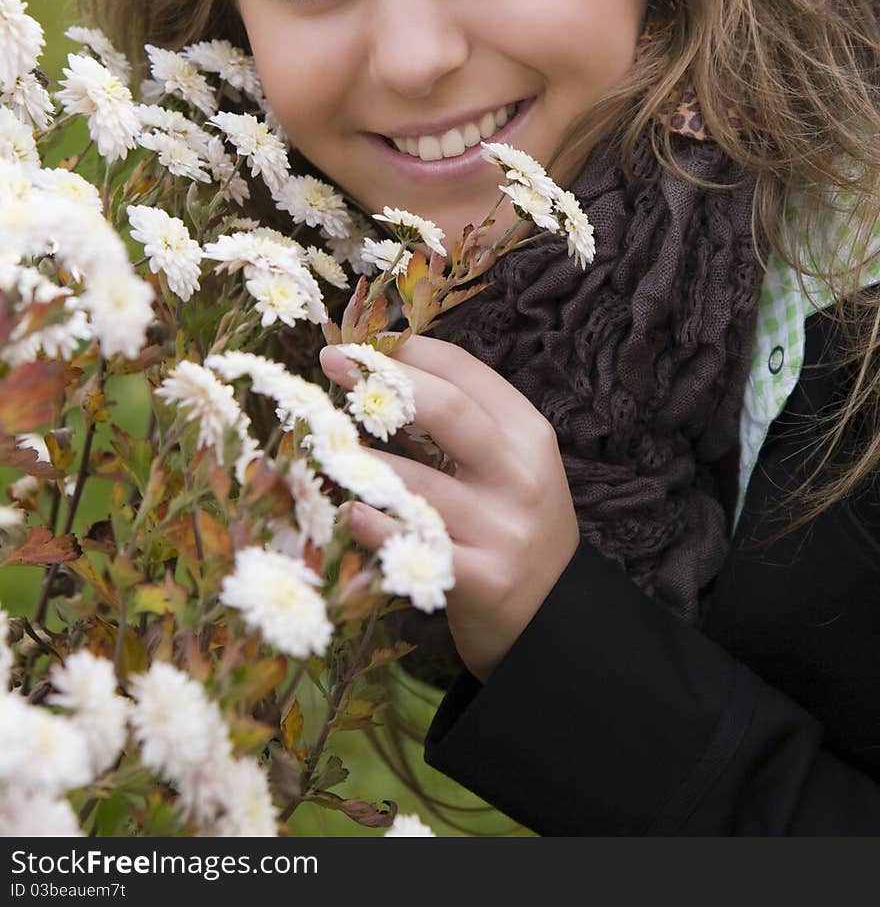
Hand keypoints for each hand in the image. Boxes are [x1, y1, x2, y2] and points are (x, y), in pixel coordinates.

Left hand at [320, 336, 579, 682]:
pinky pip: (416, 546)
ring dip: (363, 461)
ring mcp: (502, 529)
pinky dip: (376, 527)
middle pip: (448, 411)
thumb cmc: (513, 523)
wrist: (556, 617)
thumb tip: (384, 369)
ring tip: (324, 444)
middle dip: (384, 383)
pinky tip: (349, 514)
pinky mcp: (482, 580)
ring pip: (420, 483)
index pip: (465, 372)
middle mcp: (519, 475)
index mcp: (527, 433)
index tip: (359, 341)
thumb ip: (460, 422)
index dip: (407, 350)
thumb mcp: (507, 463)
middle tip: (331, 364)